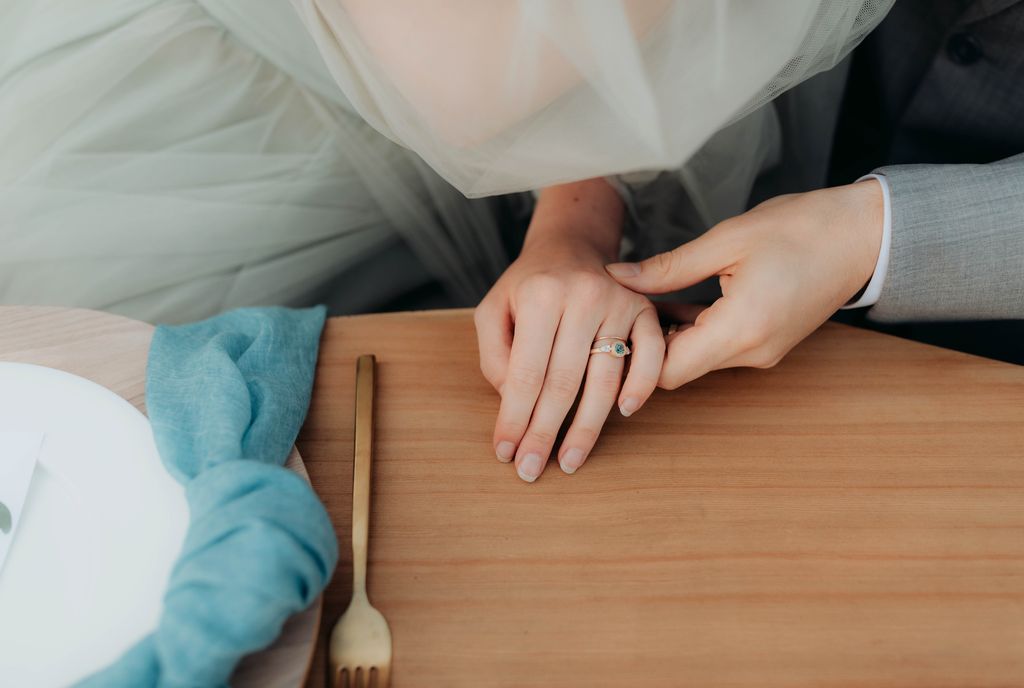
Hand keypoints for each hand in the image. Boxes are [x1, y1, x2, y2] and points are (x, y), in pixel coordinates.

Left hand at [475, 181, 664, 481]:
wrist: (571, 246)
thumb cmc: (528, 286)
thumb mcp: (494, 309)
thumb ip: (495, 355)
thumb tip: (512, 402)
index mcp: (540, 296)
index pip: (525, 373)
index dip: (514, 418)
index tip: (505, 452)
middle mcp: (583, 297)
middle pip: (563, 383)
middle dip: (544, 433)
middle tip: (531, 470)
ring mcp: (620, 303)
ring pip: (604, 380)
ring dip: (586, 428)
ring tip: (569, 462)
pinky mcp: (646, 310)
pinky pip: (650, 358)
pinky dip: (640, 388)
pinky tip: (623, 415)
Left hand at [606, 180, 883, 387]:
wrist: (865, 234)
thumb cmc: (801, 228)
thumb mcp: (727, 240)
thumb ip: (668, 268)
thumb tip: (617, 278)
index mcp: (742, 329)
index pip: (666, 371)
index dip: (633, 354)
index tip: (611, 322)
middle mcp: (753, 353)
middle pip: (678, 370)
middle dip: (646, 344)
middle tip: (620, 306)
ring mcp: (762, 353)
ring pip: (696, 361)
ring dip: (669, 336)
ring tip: (643, 298)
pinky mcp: (767, 344)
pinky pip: (717, 349)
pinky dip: (693, 331)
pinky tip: (674, 301)